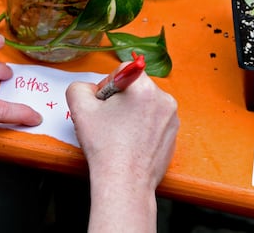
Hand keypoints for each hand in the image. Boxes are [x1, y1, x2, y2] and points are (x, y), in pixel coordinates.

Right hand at [66, 66, 178, 231]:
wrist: (124, 182)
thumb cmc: (105, 147)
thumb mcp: (79, 108)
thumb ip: (80, 87)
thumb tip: (89, 88)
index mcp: (144, 87)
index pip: (122, 70)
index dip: (107, 85)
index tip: (103, 105)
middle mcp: (164, 99)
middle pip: (135, 87)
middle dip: (120, 100)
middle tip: (109, 121)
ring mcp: (171, 118)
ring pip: (145, 104)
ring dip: (131, 113)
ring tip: (120, 134)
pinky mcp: (173, 134)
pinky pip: (154, 120)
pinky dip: (142, 127)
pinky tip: (130, 142)